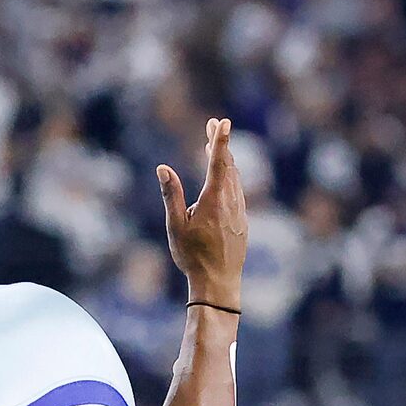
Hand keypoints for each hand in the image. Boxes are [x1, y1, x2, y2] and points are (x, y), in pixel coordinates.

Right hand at [159, 117, 247, 312]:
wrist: (219, 284)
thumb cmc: (193, 257)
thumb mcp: (175, 226)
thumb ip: (171, 195)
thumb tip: (163, 168)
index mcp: (214, 201)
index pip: (218, 163)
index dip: (219, 140)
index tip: (221, 121)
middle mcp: (230, 203)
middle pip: (228, 166)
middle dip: (219, 143)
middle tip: (213, 124)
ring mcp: (239, 213)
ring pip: (235, 179)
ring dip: (225, 161)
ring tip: (213, 147)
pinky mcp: (242, 223)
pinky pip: (238, 193)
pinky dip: (230, 179)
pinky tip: (225, 179)